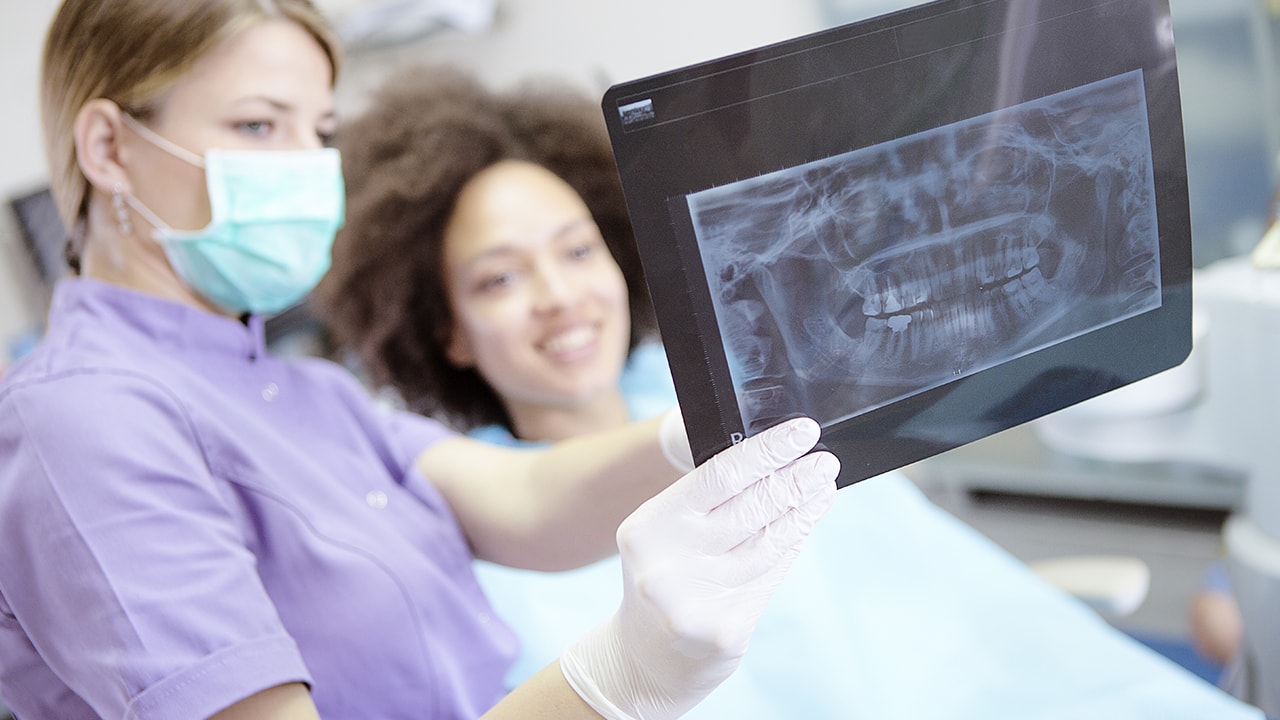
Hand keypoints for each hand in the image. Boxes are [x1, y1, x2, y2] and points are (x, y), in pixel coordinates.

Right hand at [560, 417, 838, 719]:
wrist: (646, 661)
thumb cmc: (666, 581)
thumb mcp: (667, 536)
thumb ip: (709, 504)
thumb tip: (776, 462)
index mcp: (649, 526)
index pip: (719, 475)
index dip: (768, 450)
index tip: (803, 432)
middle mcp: (666, 562)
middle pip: (749, 508)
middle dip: (795, 479)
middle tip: (824, 461)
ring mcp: (694, 600)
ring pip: (767, 542)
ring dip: (802, 510)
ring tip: (823, 486)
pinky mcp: (724, 630)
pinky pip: (770, 575)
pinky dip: (793, 544)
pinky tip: (806, 523)